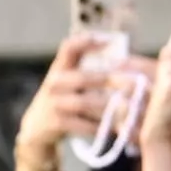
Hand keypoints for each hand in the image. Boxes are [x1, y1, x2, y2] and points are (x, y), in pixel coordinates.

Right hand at [15, 33, 147, 170]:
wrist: (37, 127)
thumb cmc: (63, 100)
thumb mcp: (68, 82)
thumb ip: (88, 72)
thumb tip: (126, 64)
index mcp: (59, 68)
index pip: (68, 48)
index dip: (86, 42)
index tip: (108, 42)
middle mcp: (54, 83)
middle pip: (83, 77)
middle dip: (110, 80)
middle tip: (133, 82)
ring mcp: (53, 103)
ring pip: (85, 103)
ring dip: (109, 106)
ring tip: (129, 107)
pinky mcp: (56, 122)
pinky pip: (84, 124)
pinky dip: (101, 126)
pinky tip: (116, 128)